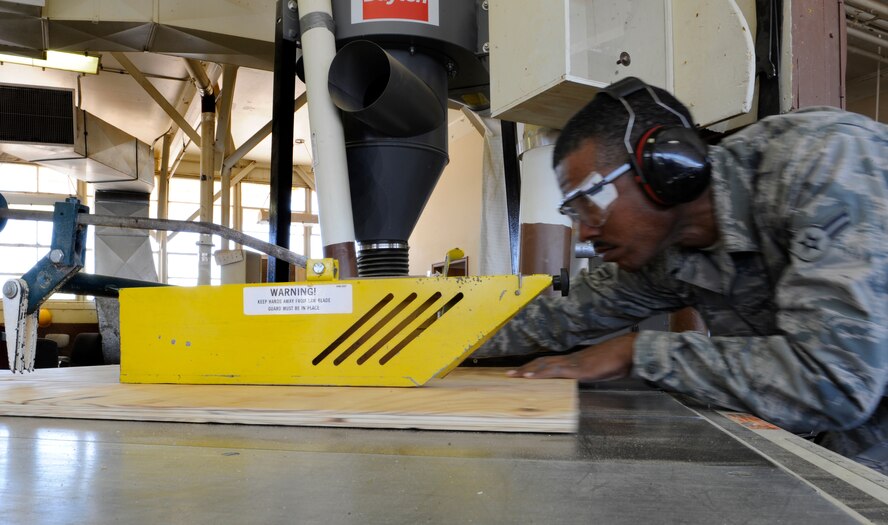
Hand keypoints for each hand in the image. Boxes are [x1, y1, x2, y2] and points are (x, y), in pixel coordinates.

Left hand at [506, 333, 636, 380]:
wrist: (628, 351)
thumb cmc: (617, 360)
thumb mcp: (599, 370)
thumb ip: (587, 374)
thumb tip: (582, 379)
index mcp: (574, 360)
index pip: (549, 363)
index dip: (534, 367)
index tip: (521, 372)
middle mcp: (570, 359)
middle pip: (541, 363)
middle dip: (525, 369)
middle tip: (508, 375)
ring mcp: (573, 363)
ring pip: (544, 366)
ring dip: (527, 371)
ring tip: (513, 376)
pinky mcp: (578, 370)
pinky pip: (555, 372)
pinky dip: (540, 375)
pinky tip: (529, 378)